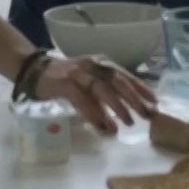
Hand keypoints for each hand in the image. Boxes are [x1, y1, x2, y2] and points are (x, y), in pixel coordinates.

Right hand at [32, 55, 156, 134]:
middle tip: (146, 114)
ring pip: (102, 90)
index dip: (141, 88)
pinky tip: (103, 125)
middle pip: (117, 81)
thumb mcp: (89, 80)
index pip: (125, 75)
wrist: (35, 70)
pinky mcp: (64, 84)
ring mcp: (78, 73)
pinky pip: (82, 100)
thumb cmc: (66, 78)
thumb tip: (127, 108)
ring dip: (116, 107)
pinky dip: (94, 113)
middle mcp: (92, 65)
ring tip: (127, 123)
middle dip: (133, 99)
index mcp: (101, 63)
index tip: (154, 102)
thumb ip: (106, 91)